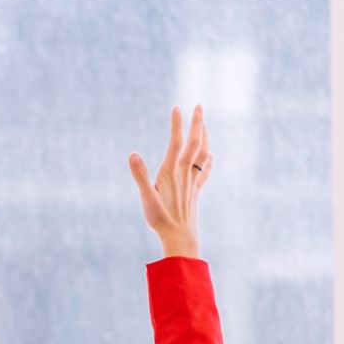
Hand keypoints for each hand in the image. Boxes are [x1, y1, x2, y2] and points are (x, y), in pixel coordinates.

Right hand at [128, 104, 211, 257]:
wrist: (180, 237)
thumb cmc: (160, 219)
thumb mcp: (145, 197)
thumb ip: (140, 175)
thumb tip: (133, 154)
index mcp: (171, 172)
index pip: (176, 142)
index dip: (177, 124)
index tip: (177, 107)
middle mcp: (184, 173)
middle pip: (194, 143)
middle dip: (197, 123)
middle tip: (199, 105)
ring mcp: (192, 182)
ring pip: (202, 154)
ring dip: (204, 137)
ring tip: (204, 125)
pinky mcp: (195, 191)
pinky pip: (205, 171)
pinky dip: (208, 160)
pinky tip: (211, 155)